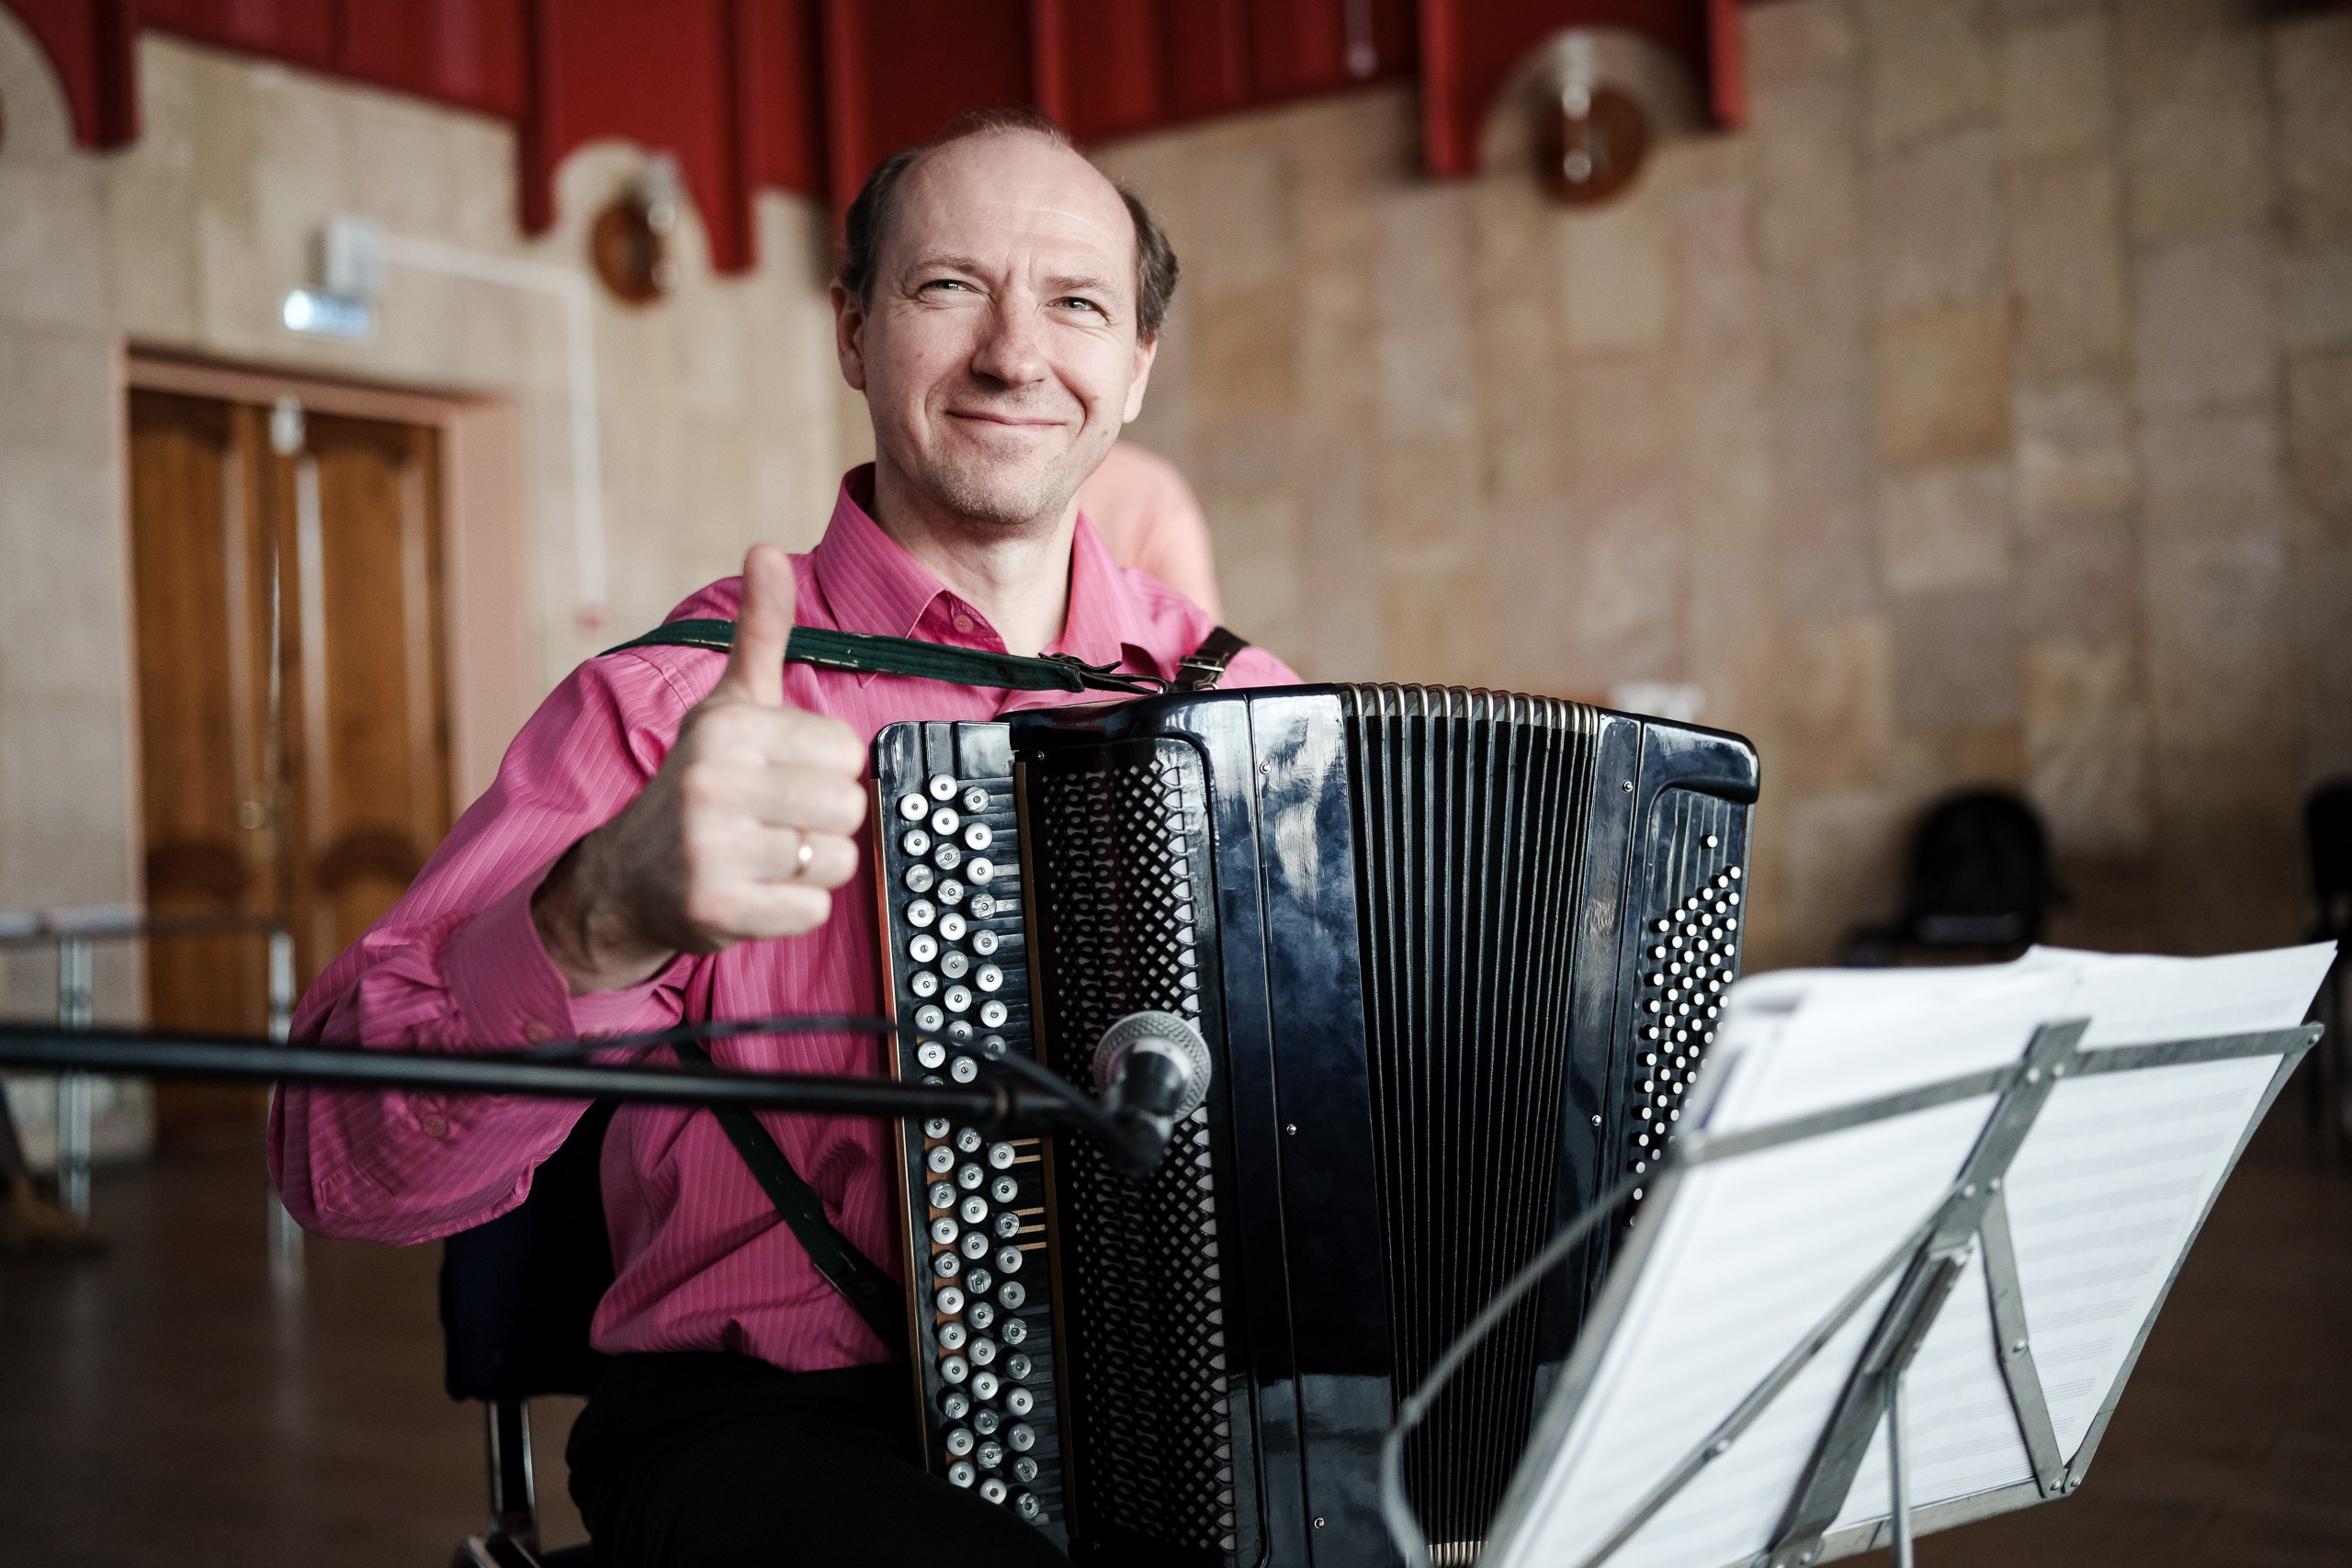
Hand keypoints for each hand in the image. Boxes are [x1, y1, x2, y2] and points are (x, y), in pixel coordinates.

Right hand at [534, 544, 867, 993]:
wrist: (624, 879)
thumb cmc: (696, 785)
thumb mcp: (726, 705)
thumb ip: (758, 632)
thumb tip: (767, 551)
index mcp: (727, 727)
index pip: (847, 751)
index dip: (826, 770)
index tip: (783, 776)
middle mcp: (712, 782)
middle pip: (849, 807)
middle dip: (823, 821)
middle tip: (776, 822)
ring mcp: (710, 848)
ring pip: (835, 860)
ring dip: (809, 867)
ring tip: (764, 855)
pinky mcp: (715, 908)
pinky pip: (811, 910)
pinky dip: (793, 909)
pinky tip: (754, 891)